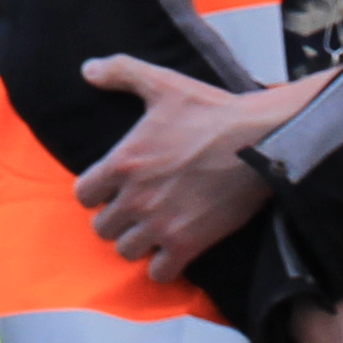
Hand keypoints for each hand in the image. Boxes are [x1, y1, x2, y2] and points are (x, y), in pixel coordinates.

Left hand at [71, 58, 318, 277]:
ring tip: (152, 230)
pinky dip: (163, 266)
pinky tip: (173, 249)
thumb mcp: (163, 83)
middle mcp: (135, 198)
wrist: (259, 140)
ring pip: (126, 251)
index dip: (95, 193)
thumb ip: (121, 72)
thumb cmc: (211, 111)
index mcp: (124, 162)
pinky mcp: (188, 243)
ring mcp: (160, 224)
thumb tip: (87, 69)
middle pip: (102, 228)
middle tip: (135, 210)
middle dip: (116, 219)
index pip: (83, 195)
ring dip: (137, 242)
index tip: (112, 189)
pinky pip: (158, 273)